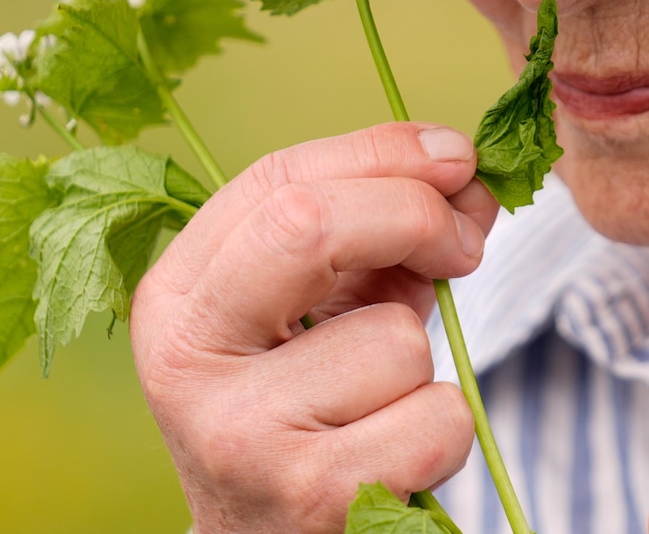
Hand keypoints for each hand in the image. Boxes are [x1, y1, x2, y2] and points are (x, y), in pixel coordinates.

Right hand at [129, 123, 497, 532]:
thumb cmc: (306, 416)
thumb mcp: (319, 315)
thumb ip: (380, 239)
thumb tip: (471, 178)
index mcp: (177, 296)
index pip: (278, 180)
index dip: (384, 153)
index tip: (457, 156)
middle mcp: (186, 359)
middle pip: (308, 224)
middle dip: (413, 215)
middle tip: (462, 248)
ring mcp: (240, 432)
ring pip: (395, 337)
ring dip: (425, 362)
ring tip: (382, 405)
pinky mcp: (310, 496)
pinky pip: (435, 417)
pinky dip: (443, 430)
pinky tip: (394, 456)